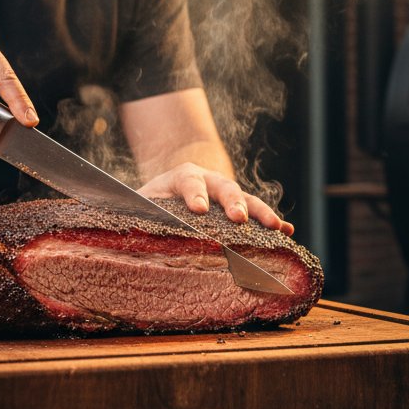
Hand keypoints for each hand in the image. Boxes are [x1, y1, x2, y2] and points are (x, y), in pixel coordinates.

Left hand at [138, 162, 294, 235]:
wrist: (169, 195)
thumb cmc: (151, 206)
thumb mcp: (140, 205)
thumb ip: (137, 212)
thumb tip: (120, 227)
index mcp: (181, 177)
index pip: (189, 181)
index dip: (194, 194)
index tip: (198, 209)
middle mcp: (209, 181)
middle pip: (224, 187)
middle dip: (233, 203)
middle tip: (239, 218)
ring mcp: (227, 194)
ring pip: (247, 199)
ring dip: (262, 213)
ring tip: (277, 227)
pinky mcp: (239, 209)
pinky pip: (258, 214)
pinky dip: (274, 222)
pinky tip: (288, 231)